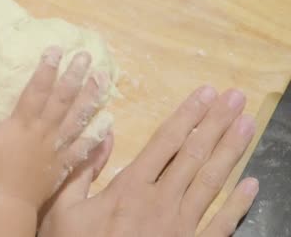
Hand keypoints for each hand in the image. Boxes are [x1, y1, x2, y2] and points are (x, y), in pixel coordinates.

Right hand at [0, 47, 107, 209]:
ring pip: (77, 118)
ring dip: (90, 97)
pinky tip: (108, 122)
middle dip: (74, 76)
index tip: (57, 50)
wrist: (7, 202)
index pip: (37, 90)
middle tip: (86, 56)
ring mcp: (58, 147)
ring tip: (102, 78)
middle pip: (62, 99)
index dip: (47, 69)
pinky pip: (84, 147)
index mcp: (24, 122)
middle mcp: (45, 130)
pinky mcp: (66, 163)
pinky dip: (97, 135)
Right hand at [39, 87, 258, 236]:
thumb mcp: (64, 209)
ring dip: (231, 151)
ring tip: (246, 125)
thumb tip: (102, 134)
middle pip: (194, 155)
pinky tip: (252, 184)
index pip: (165, 142)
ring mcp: (181, 225)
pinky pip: (220, 225)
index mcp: (131, 187)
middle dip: (216, 123)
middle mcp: (162, 201)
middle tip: (235, 98)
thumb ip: (81, 171)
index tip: (204, 93)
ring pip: (211, 182)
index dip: (187, 116)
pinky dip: (238, 205)